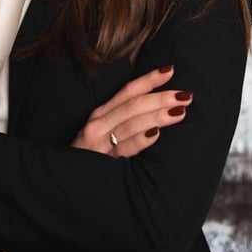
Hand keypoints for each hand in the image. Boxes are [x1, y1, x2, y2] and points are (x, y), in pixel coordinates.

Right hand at [71, 65, 192, 157]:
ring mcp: (99, 141)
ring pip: (131, 123)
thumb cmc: (89, 154)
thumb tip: (155, 106)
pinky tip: (156, 134)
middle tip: (185, 95)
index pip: (128, 91)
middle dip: (160, 98)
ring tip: (180, 111)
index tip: (170, 70)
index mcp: (101, 113)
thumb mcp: (102, 131)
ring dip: (157, 115)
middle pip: (133, 105)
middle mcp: (99, 123)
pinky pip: (124, 148)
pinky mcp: (102, 161)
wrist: (66, 181)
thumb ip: (123, 118)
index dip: (149, 79)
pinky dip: (140, 140)